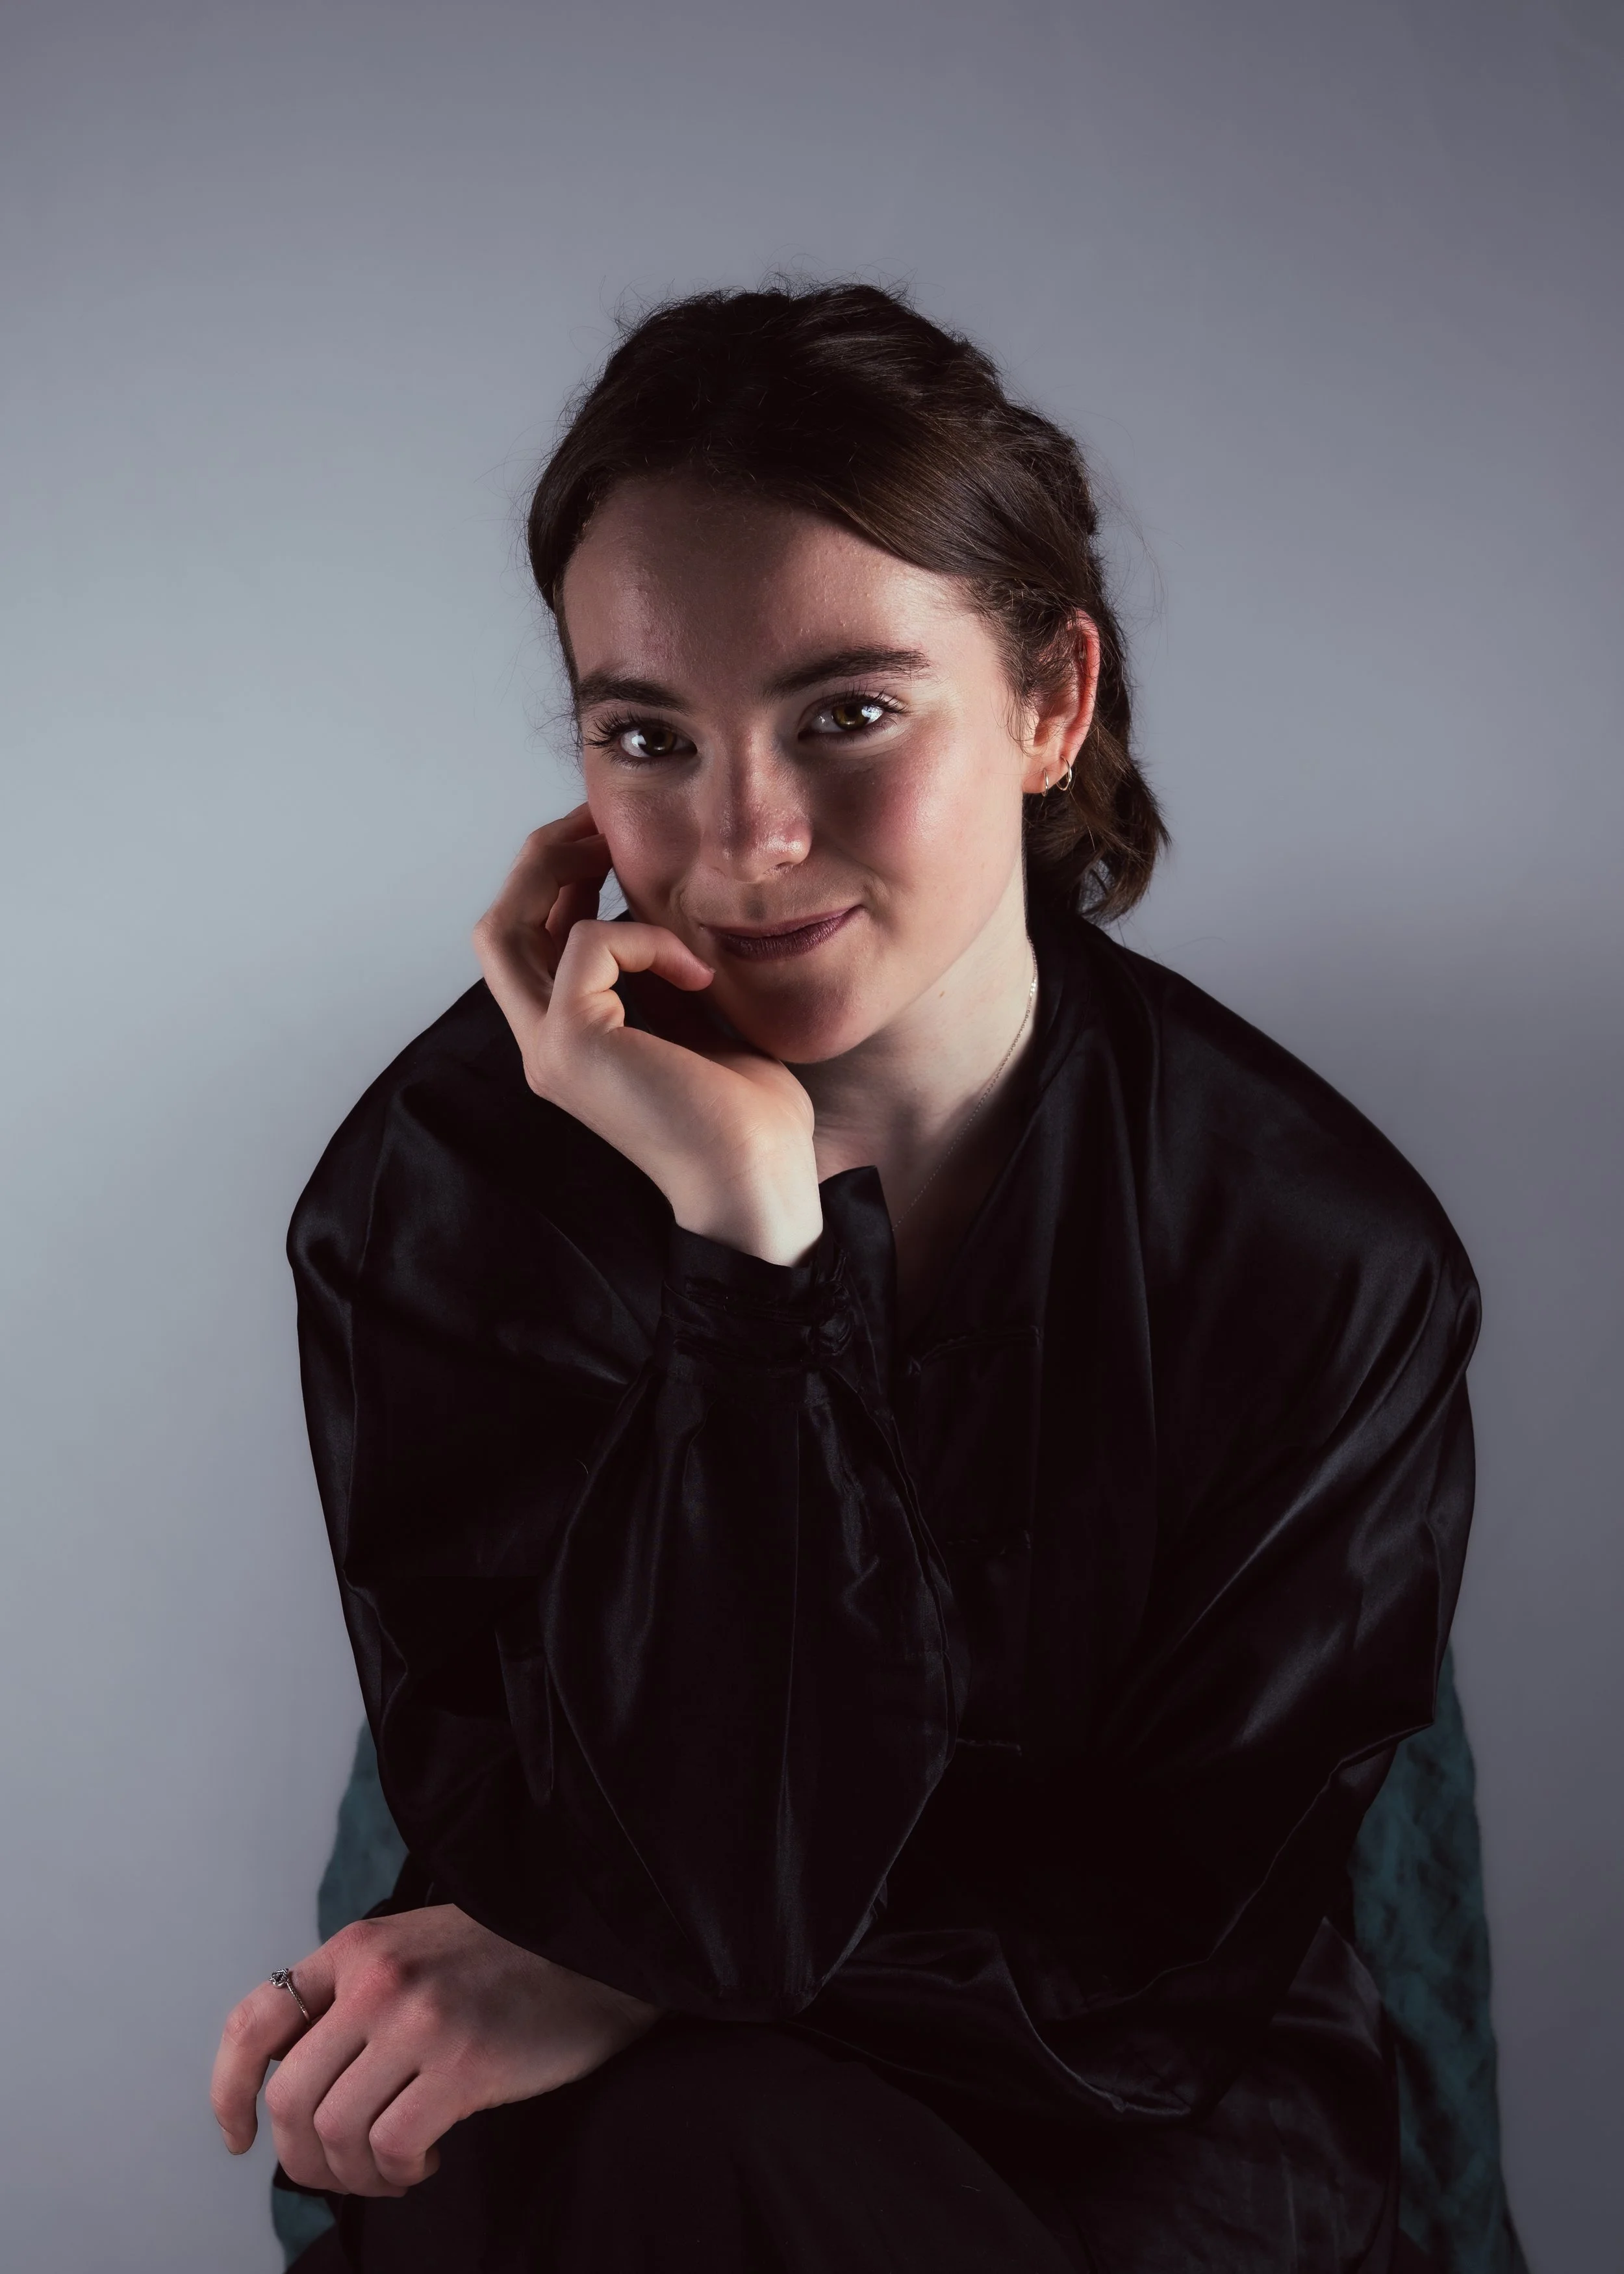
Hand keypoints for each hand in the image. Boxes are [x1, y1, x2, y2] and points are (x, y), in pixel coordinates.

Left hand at [211, 1904, 660, 2196]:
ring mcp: (420, 2019)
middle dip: (302, 2157)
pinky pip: (394, 2147)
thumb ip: (356, 1998)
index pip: (255, 2020)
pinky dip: (401, 2171)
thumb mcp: (416, 1950)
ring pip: (336, 2133)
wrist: (600, 1947)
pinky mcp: (465, 2062)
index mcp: (358, 1947)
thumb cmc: (509, 1959)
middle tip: (340, 2171)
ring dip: (357, 2174)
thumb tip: (294, 2088)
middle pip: (290, 2097)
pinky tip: (430, 2155)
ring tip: (394, 2166)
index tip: (240, 2135)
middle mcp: (378, 1978)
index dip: (228, 2090)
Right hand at [472, 807, 821, 1263]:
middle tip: (598, 820)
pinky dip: (645, 934)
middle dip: (541, 858)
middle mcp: (543, 1045)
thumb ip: (656, 971)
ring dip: (561, 868)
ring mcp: (549, 1048)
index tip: (610, 838)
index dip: (558, 878)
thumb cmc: (746, 1115)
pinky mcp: (573, 1044)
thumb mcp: (694, 1019)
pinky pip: (588, 941)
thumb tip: (651, 899)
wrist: (760, 1182)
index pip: (527, 940)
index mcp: (569, 1041)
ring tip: (617, 848)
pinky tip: (696, 971)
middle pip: (496, 923)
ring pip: (505, 924)